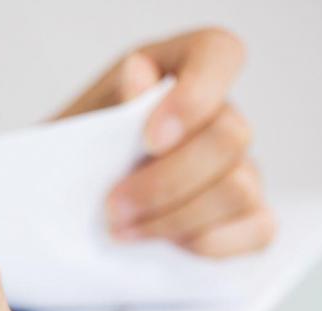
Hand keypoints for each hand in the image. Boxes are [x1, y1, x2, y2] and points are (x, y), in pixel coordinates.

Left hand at [59, 28, 273, 256]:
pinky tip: (164, 247)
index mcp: (176, 69)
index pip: (218, 53)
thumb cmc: (74, 162)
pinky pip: (258, 229)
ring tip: (124, 232)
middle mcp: (218, 114)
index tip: (149, 141)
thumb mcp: (76, 127)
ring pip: (239, 188)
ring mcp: (240, 166)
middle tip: (113, 209)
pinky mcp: (250, 217)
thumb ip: (110, 102)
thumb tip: (139, 78)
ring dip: (176, 218)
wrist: (63, 211)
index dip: (194, 96)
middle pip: (229, 136)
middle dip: (166, 182)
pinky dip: (207, 244)